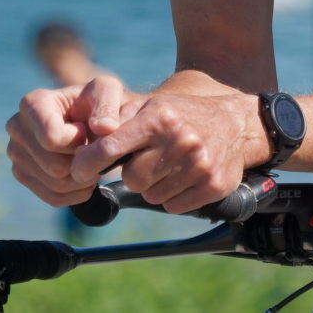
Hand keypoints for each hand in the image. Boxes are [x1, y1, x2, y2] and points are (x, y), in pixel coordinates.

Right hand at [5, 75, 143, 205]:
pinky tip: (86, 176)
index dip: (78, 141)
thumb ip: (107, 105)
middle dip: (83, 161)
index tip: (86, 129)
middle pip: (55, 166)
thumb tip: (105, 128)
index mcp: (32, 103)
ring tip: (91, 159)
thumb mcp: (107, 91)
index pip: (52, 139)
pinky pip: (53, 197)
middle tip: (94, 149)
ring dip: (83, 177)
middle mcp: (16, 128)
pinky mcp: (22, 174)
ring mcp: (16, 154)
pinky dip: (76, 192)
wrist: (90, 119)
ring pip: (56, 184)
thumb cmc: (97, 102)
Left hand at [70, 92, 269, 214]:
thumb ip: (119, 120)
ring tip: (171, 164)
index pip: (110, 146)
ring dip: (155, 185)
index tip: (76, 171)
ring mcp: (199, 165)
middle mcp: (180, 140)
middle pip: (132, 179)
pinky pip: (173, 207)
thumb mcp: (153, 105)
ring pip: (152, 196)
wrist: (235, 123)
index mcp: (159, 118)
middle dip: (136, 172)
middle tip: (150, 158)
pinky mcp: (213, 186)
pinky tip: (185, 176)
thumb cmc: (183, 115)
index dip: (88, 162)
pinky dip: (174, 196)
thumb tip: (83, 143)